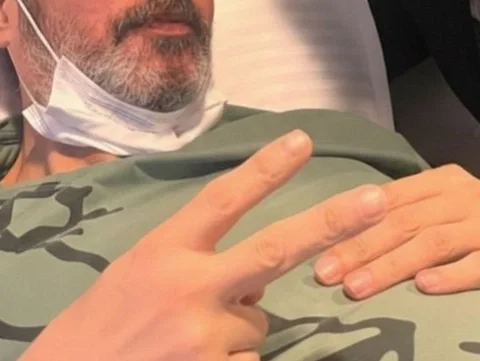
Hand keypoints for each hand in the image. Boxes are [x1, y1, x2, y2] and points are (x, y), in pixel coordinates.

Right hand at [21, 130, 386, 360]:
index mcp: (166, 250)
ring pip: (260, 323)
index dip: (265, 169)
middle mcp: (190, 289)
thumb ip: (198, 258)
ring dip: (239, 326)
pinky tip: (195, 360)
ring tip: (189, 338)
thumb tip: (259, 278)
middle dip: (330, 222)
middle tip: (376, 200)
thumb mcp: (142, 269)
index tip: (302, 141)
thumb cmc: (103, 320)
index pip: (223, 199)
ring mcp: (204, 338)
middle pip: (274, 250)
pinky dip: (233, 359)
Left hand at [313, 164, 479, 319]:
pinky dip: (449, 277)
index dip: (352, 224)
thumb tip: (342, 237)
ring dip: (391, 266)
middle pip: (406, 221)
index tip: (318, 251)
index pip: (390, 200)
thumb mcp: (443, 222)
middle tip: (327, 274)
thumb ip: (406, 221)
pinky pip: (477, 265)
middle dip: (362, 248)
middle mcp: (467, 194)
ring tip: (358, 288)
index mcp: (444, 181)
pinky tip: (423, 290)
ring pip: (433, 242)